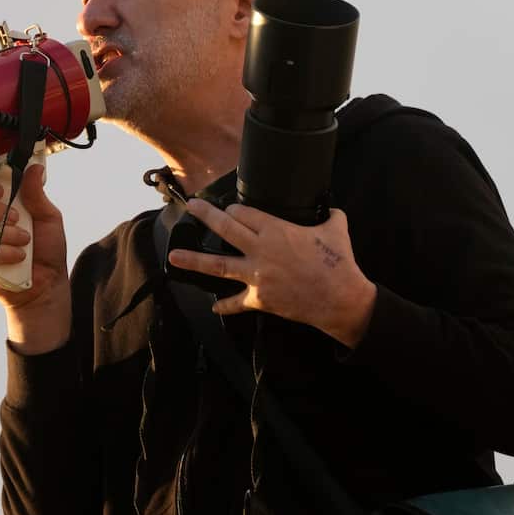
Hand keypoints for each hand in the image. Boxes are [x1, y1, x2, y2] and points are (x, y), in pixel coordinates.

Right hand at [0, 164, 70, 352]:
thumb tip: (35, 168)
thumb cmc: (47, 250)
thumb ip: (37, 194)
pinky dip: (4, 252)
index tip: (1, 188)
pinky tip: (19, 256)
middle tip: (15, 217)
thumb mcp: (49, 217)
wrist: (48, 285)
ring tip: (25, 240)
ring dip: (5, 233)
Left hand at [166, 199, 376, 348]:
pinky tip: (214, 307)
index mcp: (276, 230)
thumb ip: (331, 216)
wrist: (339, 298)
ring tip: (173, 256)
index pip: (245, 213)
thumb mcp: (337, 229)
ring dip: (194, 260)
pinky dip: (225, 305)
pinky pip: (237, 302)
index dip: (236, 208)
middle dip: (206, 216)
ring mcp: (257, 275)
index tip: (230, 208)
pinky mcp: (260, 298)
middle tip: (191, 207)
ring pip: (219, 265)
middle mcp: (261, 250)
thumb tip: (333, 211)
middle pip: (225, 229)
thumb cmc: (338, 262)